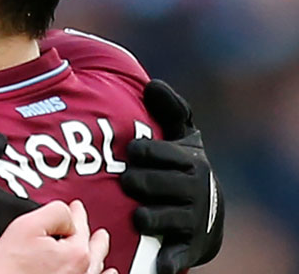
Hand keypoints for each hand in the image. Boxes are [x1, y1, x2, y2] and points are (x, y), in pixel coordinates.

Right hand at [0, 200, 117, 273]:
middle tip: (93, 226)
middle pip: (93, 248)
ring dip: (99, 253)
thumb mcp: (28, 225)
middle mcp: (82, 272)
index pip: (80, 226)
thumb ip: (54, 212)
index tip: (76, 207)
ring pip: (96, 267)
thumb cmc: (8, 268)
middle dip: (92, 234)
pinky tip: (104, 272)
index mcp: (77, 254)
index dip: (76, 213)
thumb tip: (65, 214)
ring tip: (101, 244)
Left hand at [120, 79, 223, 273]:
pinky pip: (173, 253)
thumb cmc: (185, 168)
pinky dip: (167, 260)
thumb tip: (152, 83)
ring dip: (138, 214)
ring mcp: (191, 219)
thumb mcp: (183, 137)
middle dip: (131, 181)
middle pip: (140, 183)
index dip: (135, 150)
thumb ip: (170, 109)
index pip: (144, 150)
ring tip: (139, 211)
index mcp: (190, 160)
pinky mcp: (188, 246)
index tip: (134, 152)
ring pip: (146, 216)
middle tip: (131, 183)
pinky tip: (158, 263)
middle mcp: (194, 190)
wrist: (208, 214)